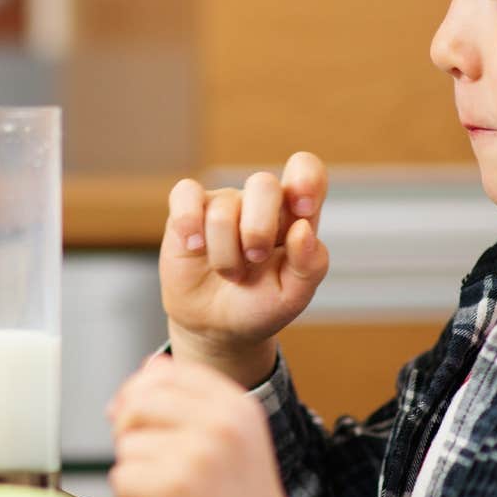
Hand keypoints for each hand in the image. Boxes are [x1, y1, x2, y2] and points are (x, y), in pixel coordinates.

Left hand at [108, 354, 341, 496]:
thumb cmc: (243, 496)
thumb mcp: (233, 433)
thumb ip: (192, 397)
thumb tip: (145, 369)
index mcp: (235, 406)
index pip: (165, 372)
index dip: (138, 390)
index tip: (137, 416)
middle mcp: (220, 426)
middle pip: (138, 404)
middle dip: (129, 431)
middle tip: (147, 459)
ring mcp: (197, 458)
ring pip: (127, 445)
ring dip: (135, 472)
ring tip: (167, 491)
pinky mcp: (173, 492)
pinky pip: (123, 479)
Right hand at [160, 152, 329, 386]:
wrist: (215, 327)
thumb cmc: (259, 305)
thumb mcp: (293, 296)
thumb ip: (310, 264)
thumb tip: (302, 229)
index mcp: (294, 215)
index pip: (307, 170)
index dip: (306, 179)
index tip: (302, 212)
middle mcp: (260, 203)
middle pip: (263, 183)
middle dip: (258, 230)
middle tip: (254, 260)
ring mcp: (224, 203)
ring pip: (223, 209)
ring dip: (225, 254)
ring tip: (229, 273)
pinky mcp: (188, 209)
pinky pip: (186, 194)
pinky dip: (189, 223)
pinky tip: (194, 247)